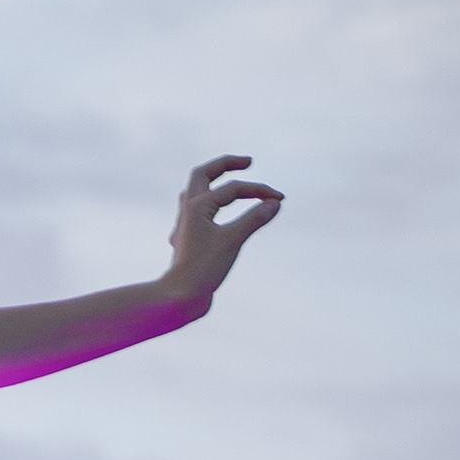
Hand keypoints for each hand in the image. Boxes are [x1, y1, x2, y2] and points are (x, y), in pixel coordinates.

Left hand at [165, 155, 282, 308]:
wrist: (180, 298)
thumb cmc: (204, 268)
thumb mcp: (233, 240)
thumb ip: (255, 218)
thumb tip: (275, 203)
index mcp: (197, 205)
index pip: (233, 189)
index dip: (259, 191)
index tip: (280, 199)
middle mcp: (187, 211)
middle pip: (203, 174)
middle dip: (225, 164)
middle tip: (248, 162)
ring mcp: (184, 226)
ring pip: (195, 193)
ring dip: (212, 182)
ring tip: (228, 180)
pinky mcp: (186, 241)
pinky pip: (195, 214)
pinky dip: (208, 206)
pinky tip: (212, 215)